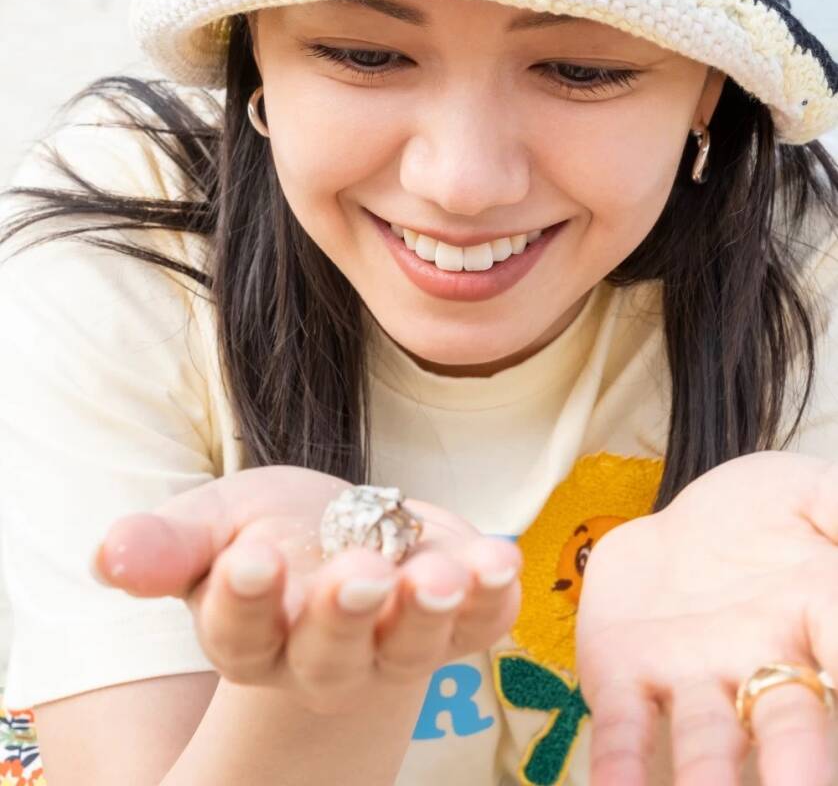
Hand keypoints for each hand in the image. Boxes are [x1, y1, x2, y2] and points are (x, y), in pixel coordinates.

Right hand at [92, 466, 521, 714]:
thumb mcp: (213, 524)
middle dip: (345, 615)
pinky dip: (491, 595)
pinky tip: (497, 559)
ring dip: (427, 610)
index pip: (241, 632)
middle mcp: (324, 656)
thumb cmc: (269, 532)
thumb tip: (107, 554)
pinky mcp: (458, 624)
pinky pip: (479, 623)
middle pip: (331, 651)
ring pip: (411, 645)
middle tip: (357, 575)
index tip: (254, 559)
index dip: (247, 599)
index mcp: (252, 635)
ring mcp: (397, 645)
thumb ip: (167, 543)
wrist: (343, 537)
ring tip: (437, 572)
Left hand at [575, 451, 837, 785]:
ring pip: (708, 743)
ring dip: (706, 782)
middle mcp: (764, 666)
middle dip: (796, 771)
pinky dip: (620, 765)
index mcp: (819, 614)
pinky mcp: (624, 677)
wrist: (675, 521)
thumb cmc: (759, 514)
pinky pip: (626, 726)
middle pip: (790, 731)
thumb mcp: (807, 491)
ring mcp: (694, 679)